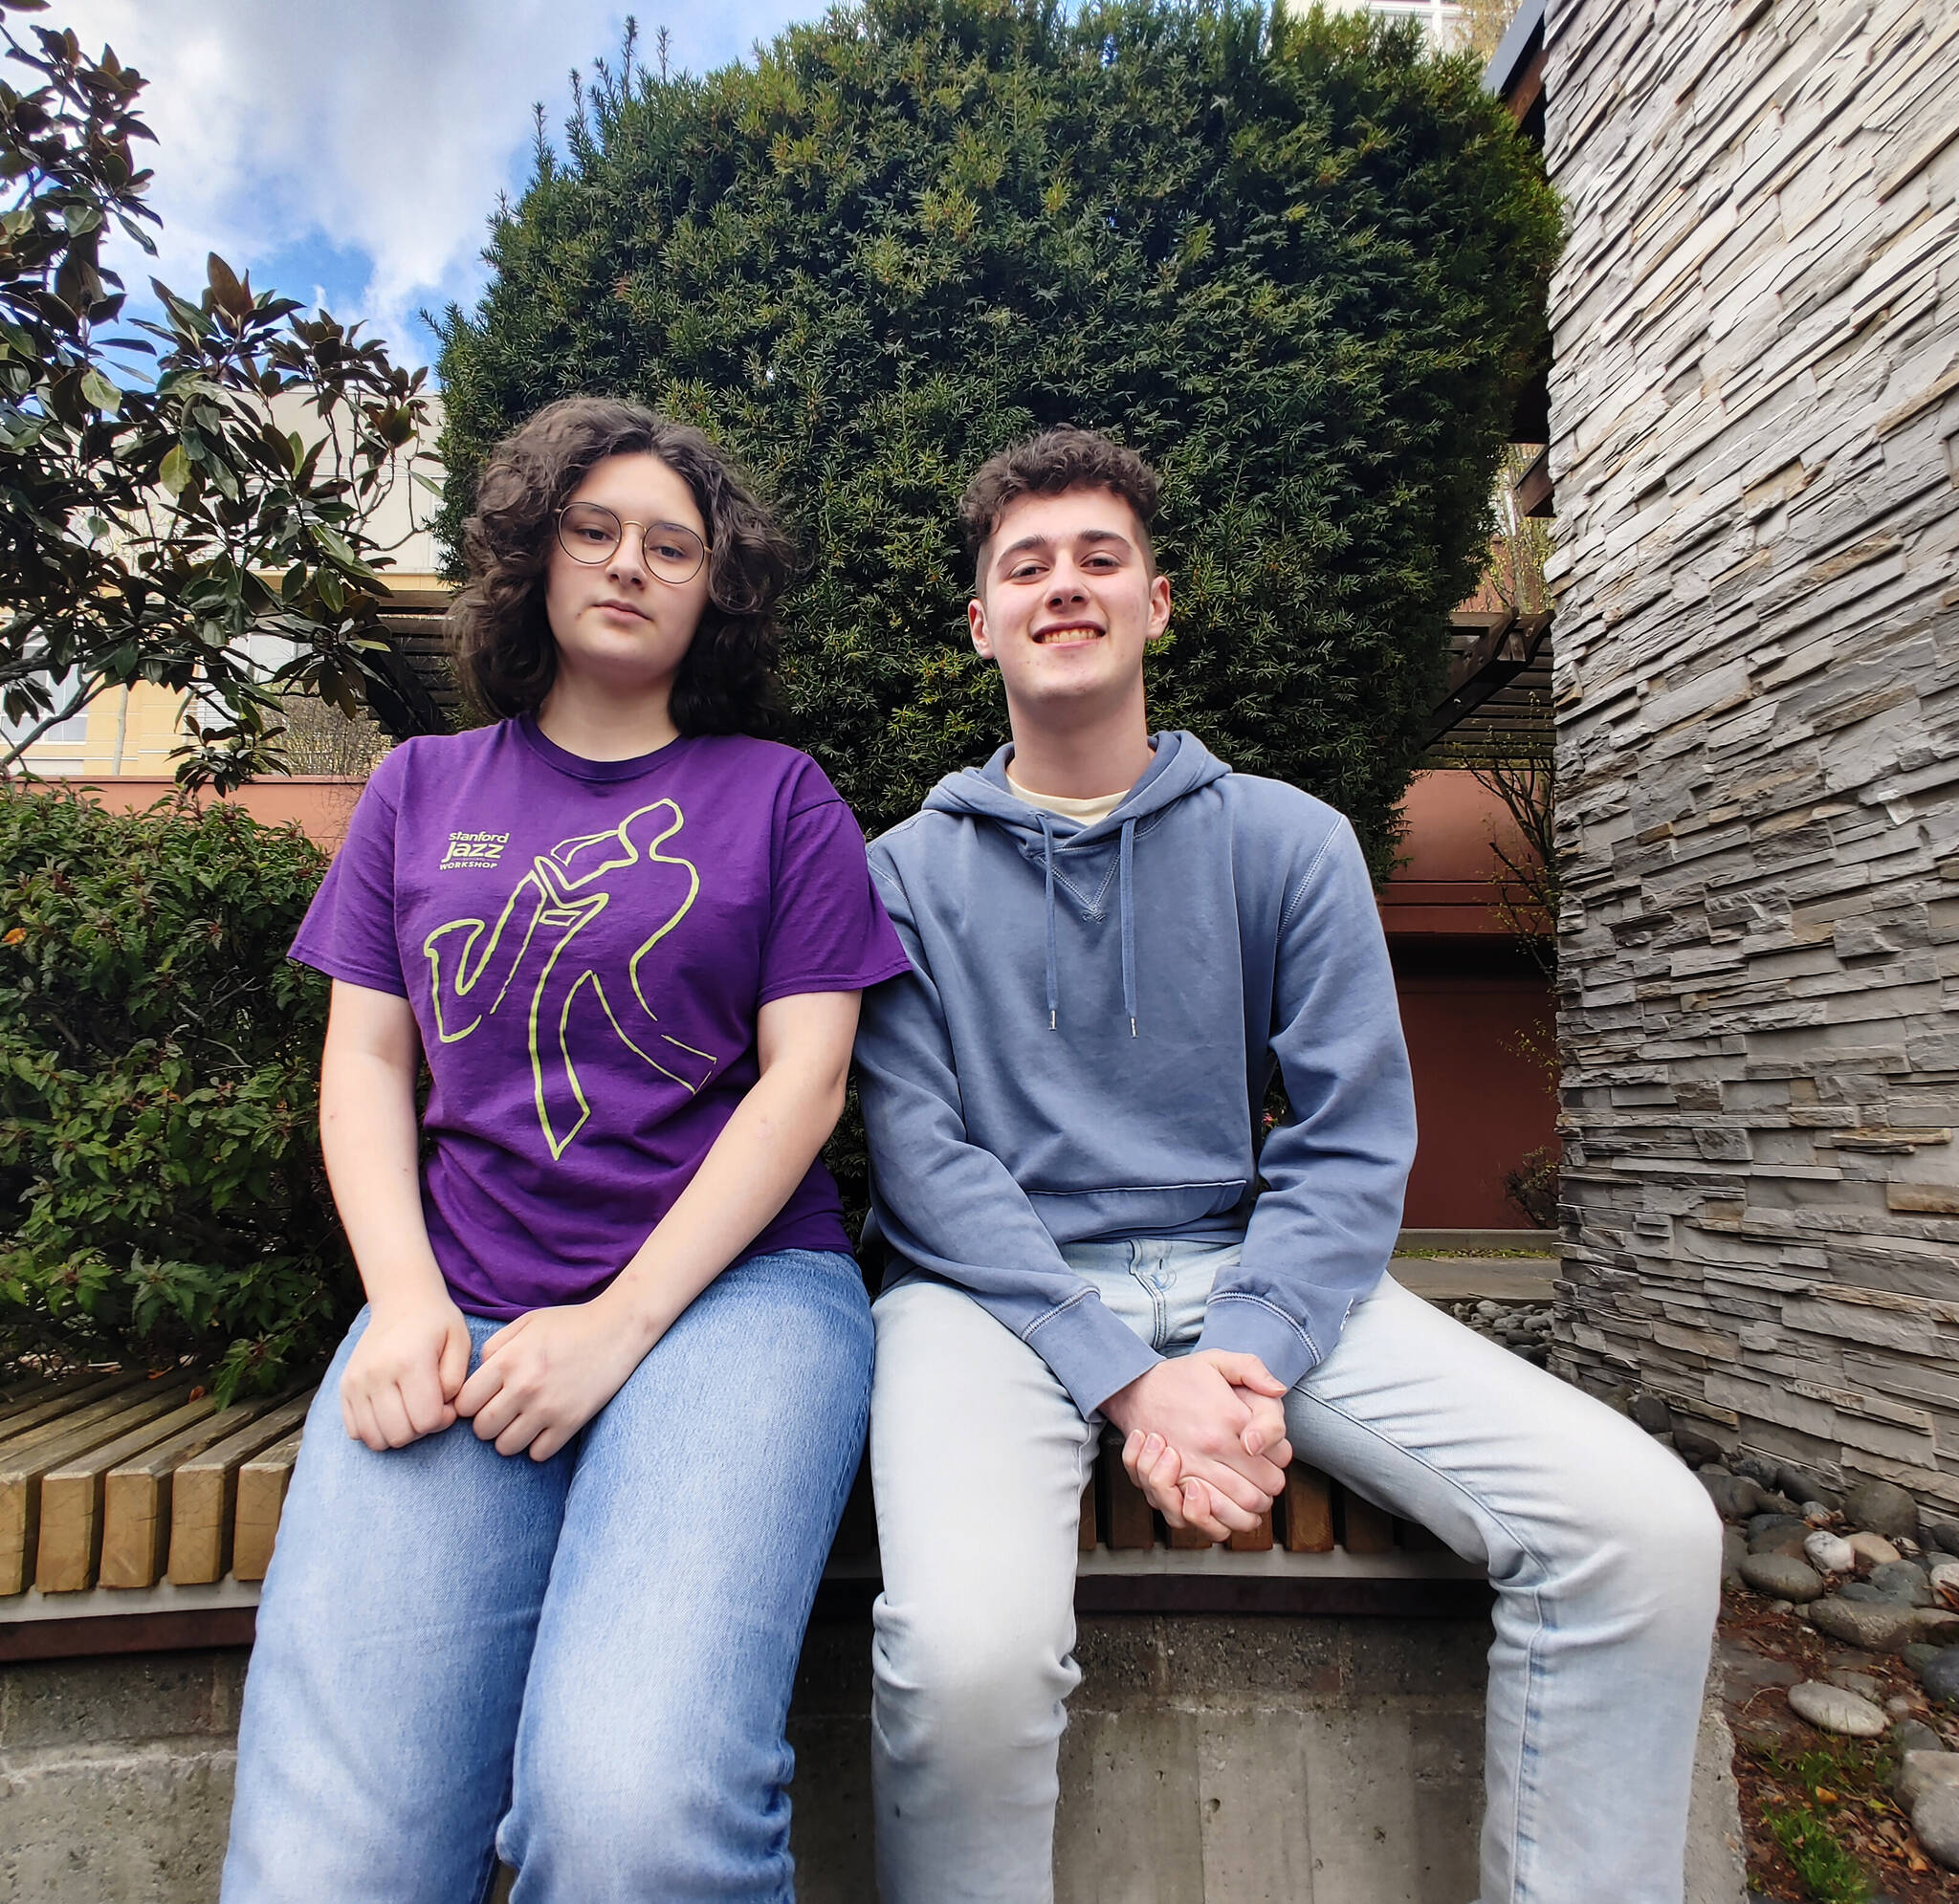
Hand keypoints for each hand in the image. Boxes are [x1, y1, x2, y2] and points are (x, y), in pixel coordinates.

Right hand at [341, 1291, 471, 1450]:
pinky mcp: (344, 1388)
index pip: (426, 1421)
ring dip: (398, 1433)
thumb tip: (441, 1412)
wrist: (401, 1301)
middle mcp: (377, 1374)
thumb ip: (456, 1382)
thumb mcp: (460, 1343)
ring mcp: (356, 1382)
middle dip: (421, 1429)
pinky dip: (376, 1430)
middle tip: (430, 1406)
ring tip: (410, 1410)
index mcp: (410, 1362)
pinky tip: (391, 1410)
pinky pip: (357, 1432)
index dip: (443, 1419)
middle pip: (400, 1436)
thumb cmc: (436, 1324)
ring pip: (375, 1440)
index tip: (447, 1402)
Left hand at [454, 1293, 649, 1460]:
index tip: (483, 1398)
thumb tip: (476, 1378)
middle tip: (503, 1411)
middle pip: (481, 1429)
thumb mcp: (525, 1323)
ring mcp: (548, 1408)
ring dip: (510, 1437)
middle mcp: (524, 1387)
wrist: (617, 1329)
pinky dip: (538, 1445)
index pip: (464, 1403)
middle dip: (487, 1423)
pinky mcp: (571, 1422)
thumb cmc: (569, 1324)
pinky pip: (538, 1453)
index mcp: (508, 1360)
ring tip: (523, 1420)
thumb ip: (494, 1347)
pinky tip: (545, 1427)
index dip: (469, 1403)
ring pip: (506, 1447)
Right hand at [1105, 1353, 1293, 1536]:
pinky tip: (1222, 1509)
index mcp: (1229, 1417)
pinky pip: (1202, 1518)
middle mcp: (1212, 1445)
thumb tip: (1279, 1392)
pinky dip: (1218, 1521)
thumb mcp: (1218, 1360)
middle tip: (1263, 1482)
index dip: (1281, 1461)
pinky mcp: (1171, 1483)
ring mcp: (1191, 1467)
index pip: (1279, 1458)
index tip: (1273, 1457)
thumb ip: (1253, 1370)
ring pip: (1239, 1510)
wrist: (1134, 1388)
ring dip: (1250, 1511)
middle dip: (1269, 1491)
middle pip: (1263, 1490)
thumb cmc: (1180, 1377)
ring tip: (1248, 1498)